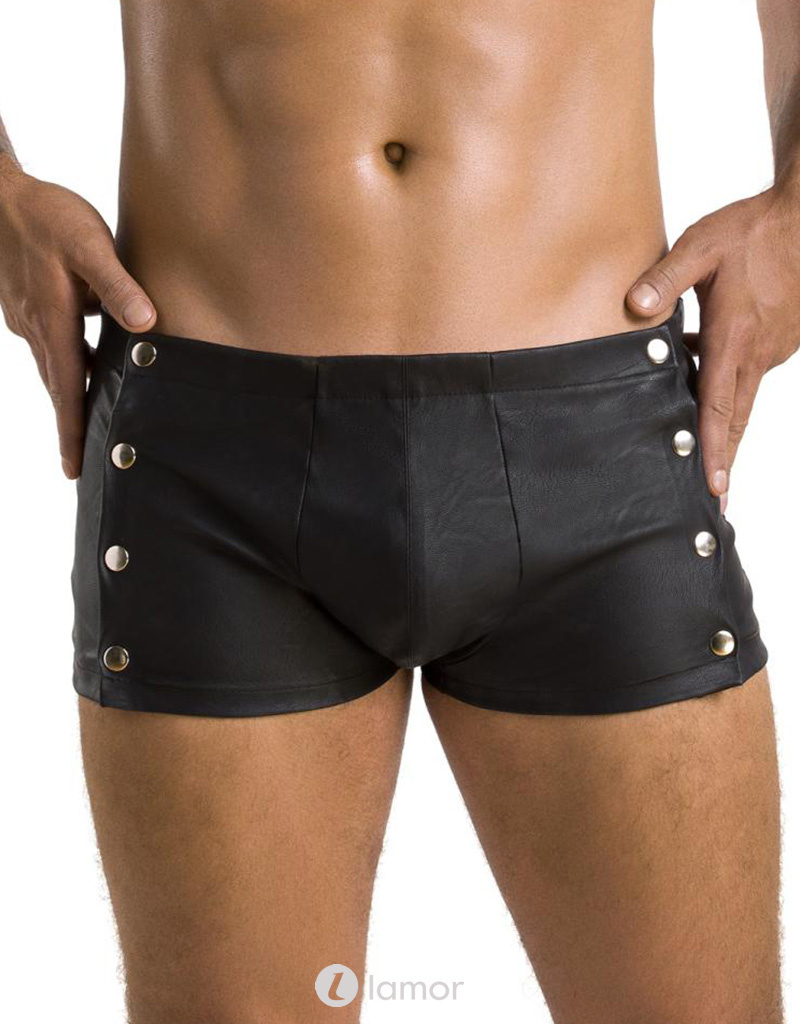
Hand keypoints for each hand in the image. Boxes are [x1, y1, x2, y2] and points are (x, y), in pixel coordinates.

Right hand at [0, 163, 156, 478]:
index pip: (66, 388)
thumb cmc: (47, 214)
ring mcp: (27, 318)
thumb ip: (116, 284)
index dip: (71, 429)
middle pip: (57, 388)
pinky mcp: (27, 306)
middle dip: (68, 427)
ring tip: (83, 429)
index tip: (73, 468)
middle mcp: (35, 328)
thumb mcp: (88, 242)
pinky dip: (65, 369)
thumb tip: (145, 325)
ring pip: (53, 369)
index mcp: (52, 321)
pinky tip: (84, 371)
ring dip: (67, 399)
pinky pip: (50, 348)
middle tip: (79, 467)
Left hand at [625, 184, 799, 511]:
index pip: (720, 406)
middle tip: (717, 503)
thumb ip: (665, 278)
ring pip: (741, 398)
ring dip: (723, 426)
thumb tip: (635, 307)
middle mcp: (755, 354)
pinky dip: (726, 386)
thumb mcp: (702, 246)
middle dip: (724, 461)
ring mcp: (770, 349)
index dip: (714, 448)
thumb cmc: (752, 230)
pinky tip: (699, 369)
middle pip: (735, 420)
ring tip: (706, 455)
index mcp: (734, 339)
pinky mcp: (775, 340)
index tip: (716, 487)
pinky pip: (745, 373)